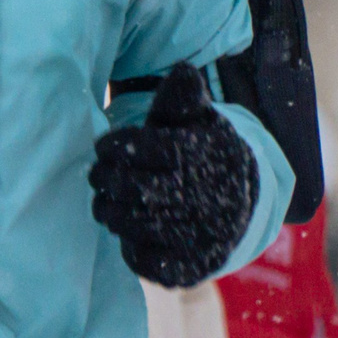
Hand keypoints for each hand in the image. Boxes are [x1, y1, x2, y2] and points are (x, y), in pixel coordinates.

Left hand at [89, 69, 258, 288]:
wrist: (242, 200)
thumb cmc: (201, 150)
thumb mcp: (196, 119)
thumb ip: (182, 98)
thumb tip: (183, 70)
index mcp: (200, 156)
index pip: (142, 149)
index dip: (113, 147)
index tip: (103, 147)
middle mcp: (201, 198)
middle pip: (134, 189)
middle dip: (105, 180)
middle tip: (95, 175)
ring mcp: (197, 237)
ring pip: (135, 225)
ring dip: (110, 212)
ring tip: (103, 201)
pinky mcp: (191, 267)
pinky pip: (147, 261)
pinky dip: (130, 246)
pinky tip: (127, 228)